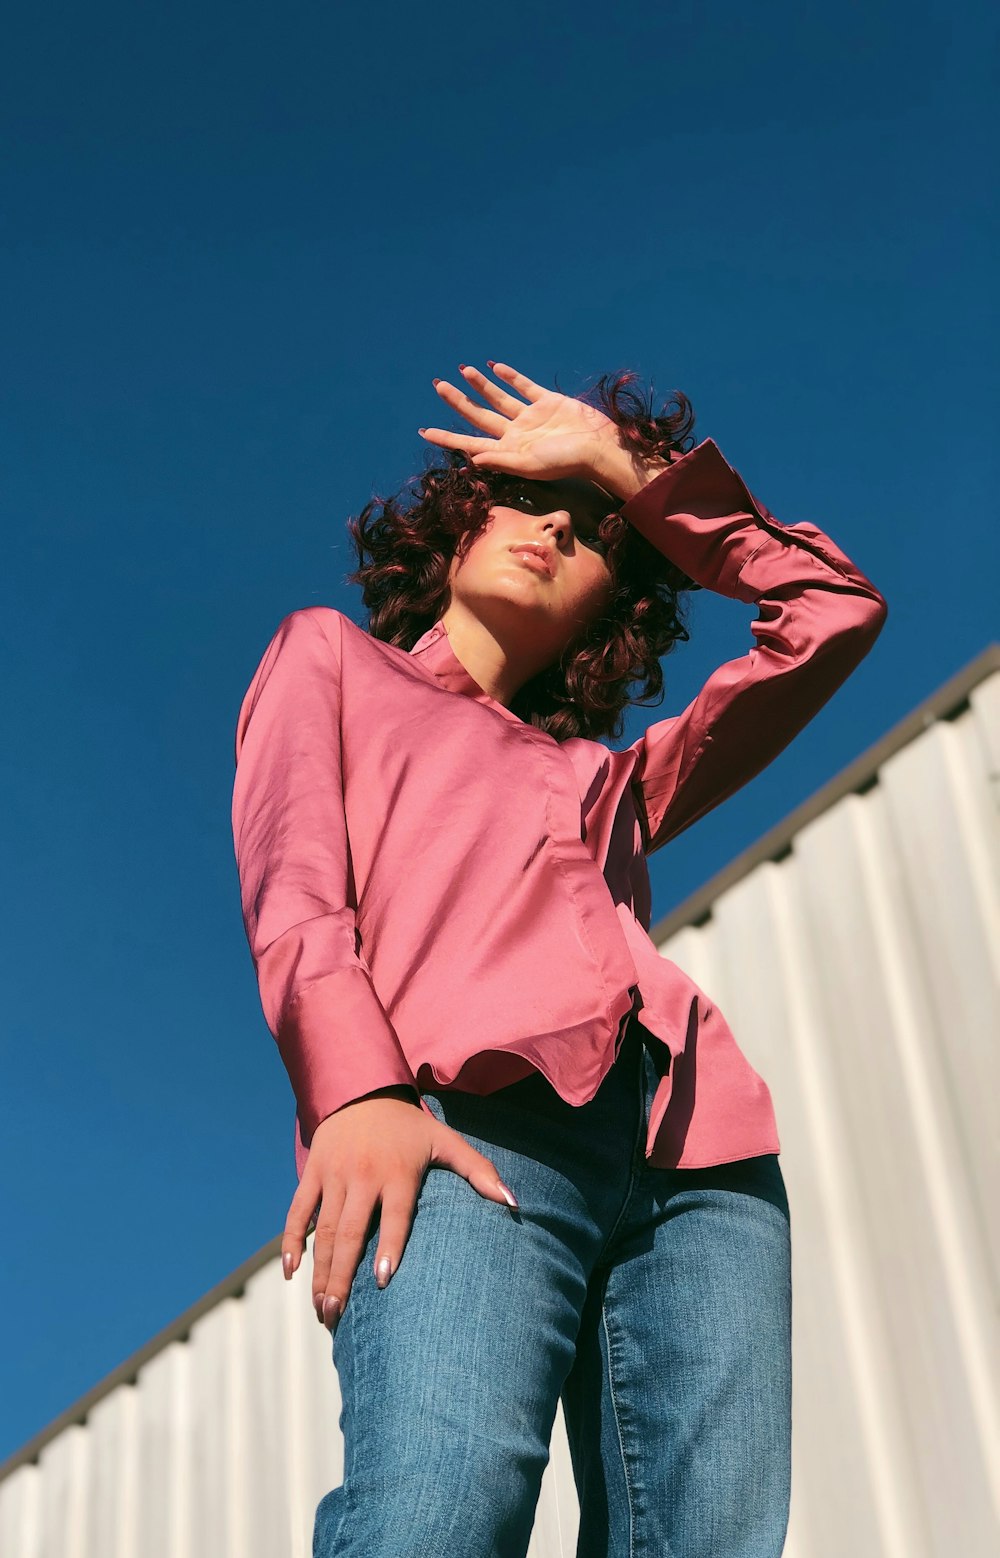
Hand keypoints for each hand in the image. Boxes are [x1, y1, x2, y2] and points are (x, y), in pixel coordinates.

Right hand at [280, 1090, 518, 1330]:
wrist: (363, 1091)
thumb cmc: (410, 1127)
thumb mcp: (446, 1141)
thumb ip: (480, 1171)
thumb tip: (514, 1204)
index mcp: (398, 1173)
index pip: (395, 1215)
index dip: (390, 1245)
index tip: (383, 1280)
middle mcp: (363, 1175)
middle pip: (350, 1232)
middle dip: (341, 1276)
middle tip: (336, 1315)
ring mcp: (334, 1174)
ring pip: (323, 1229)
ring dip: (320, 1271)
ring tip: (321, 1308)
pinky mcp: (312, 1172)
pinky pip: (298, 1210)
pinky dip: (292, 1240)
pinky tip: (292, 1272)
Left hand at [418, 360, 621, 484]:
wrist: (599, 447)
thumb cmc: (566, 462)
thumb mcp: (531, 466)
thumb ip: (501, 461)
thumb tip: (471, 459)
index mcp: (508, 450)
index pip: (470, 443)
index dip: (447, 438)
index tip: (424, 431)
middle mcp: (516, 433)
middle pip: (479, 415)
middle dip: (457, 402)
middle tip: (437, 386)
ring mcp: (531, 417)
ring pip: (498, 398)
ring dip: (480, 385)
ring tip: (463, 370)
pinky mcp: (548, 402)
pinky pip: (524, 387)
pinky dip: (510, 377)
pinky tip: (495, 367)